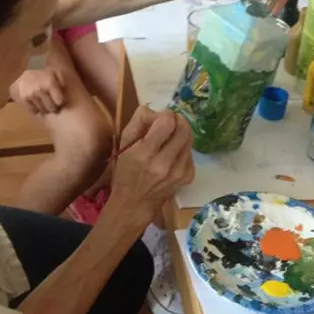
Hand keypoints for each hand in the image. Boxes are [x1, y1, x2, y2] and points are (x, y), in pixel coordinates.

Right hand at [10, 67, 65, 114]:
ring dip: (45, 108)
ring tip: (44, 102)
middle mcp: (39, 89)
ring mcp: (30, 95)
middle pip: (51, 108)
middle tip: (52, 102)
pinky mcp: (23, 99)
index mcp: (49, 83)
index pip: (59, 101)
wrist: (25, 72)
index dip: (60, 101)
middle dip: (53, 107)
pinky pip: (33, 111)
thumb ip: (62, 81)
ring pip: (43, 110)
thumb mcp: (56, 72)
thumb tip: (65, 91)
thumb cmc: (44, 73)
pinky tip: (36, 103)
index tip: (59, 100)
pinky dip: (36, 109)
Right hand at [108, 107, 194, 223]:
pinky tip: (172, 152)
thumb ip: (138, 121)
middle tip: (168, 123)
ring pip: (190, 138)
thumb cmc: (125, 170)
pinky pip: (190, 152)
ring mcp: (179, 172)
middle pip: (184, 128)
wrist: (134, 203)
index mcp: (145, 153)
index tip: (158, 119)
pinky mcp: (187, 177)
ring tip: (170, 136)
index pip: (167, 122)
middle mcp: (165, 163)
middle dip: (177, 120)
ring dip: (181, 132)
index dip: (165, 115)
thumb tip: (154, 110)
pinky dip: (183, 147)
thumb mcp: (123, 143)